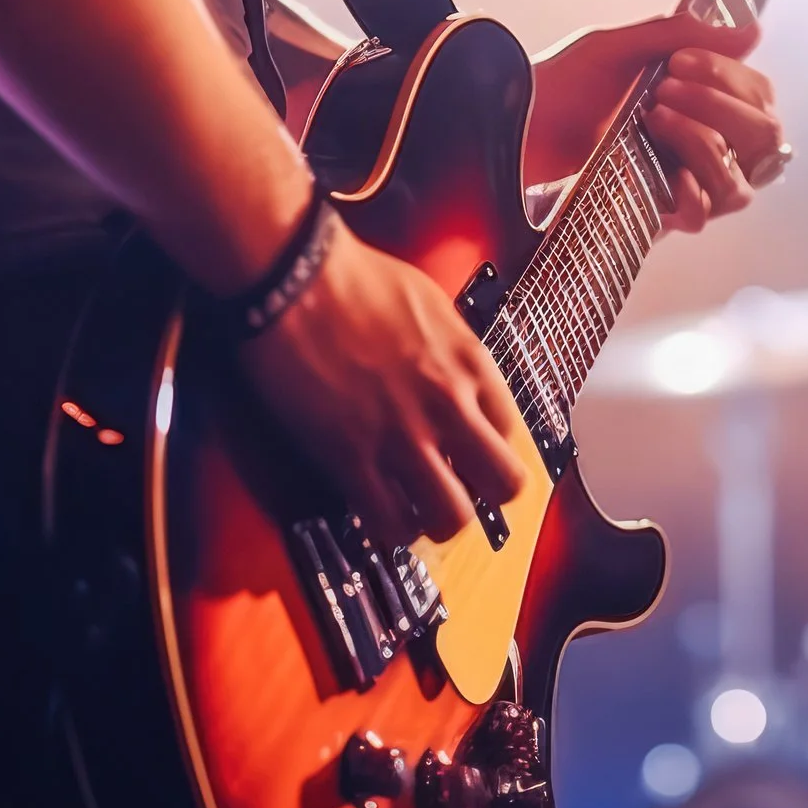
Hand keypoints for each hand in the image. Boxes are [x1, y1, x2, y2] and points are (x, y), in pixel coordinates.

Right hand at [236, 220, 528, 547]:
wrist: (295, 278)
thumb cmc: (355, 278)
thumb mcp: (431, 303)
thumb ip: (452, 347)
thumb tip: (453, 371)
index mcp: (471, 364)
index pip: (512, 432)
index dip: (491, 448)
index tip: (473, 454)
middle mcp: (449, 405)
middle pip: (504, 483)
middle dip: (487, 495)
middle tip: (462, 491)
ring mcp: (403, 436)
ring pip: (452, 515)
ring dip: (440, 521)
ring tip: (421, 513)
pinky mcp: (352, 457)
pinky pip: (389, 522)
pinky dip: (391, 529)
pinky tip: (383, 517)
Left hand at [527, 15, 785, 232]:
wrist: (509, 128)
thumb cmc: (560, 88)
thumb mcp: (620, 48)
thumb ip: (686, 35)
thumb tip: (754, 32)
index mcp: (702, 105)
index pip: (760, 97)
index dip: (730, 76)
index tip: (678, 60)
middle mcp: (702, 148)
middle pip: (766, 138)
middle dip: (721, 104)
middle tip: (665, 88)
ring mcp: (682, 184)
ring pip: (740, 182)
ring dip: (702, 140)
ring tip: (654, 118)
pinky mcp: (656, 215)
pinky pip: (703, 214)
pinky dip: (687, 187)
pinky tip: (657, 167)